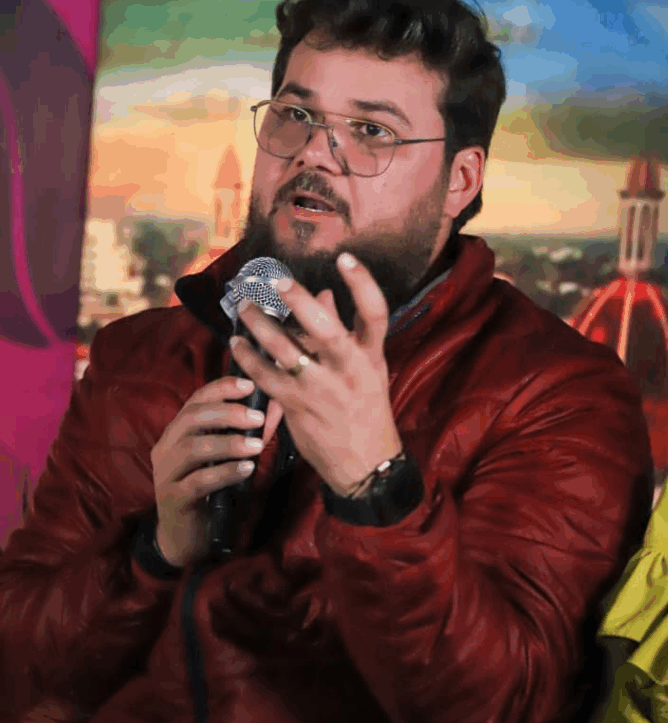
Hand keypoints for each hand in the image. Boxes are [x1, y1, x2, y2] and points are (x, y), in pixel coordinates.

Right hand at [150, 377, 283, 565]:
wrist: (185, 538)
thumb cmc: (209, 491)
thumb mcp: (225, 458)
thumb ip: (244, 433)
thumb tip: (274, 408)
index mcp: (177, 432)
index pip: (196, 400)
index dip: (221, 388)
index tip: (248, 384)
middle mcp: (166, 447)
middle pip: (192, 418)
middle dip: (227, 413)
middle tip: (257, 417)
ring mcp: (166, 474)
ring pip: (193, 448)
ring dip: (228, 443)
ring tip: (256, 446)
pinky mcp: (173, 499)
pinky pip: (198, 481)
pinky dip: (224, 473)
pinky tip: (246, 470)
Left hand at [228, 253, 401, 496]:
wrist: (366, 464)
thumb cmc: (366, 408)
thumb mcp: (366, 368)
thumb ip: (344, 330)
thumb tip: (325, 294)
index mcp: (371, 356)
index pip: (375, 313)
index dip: (362, 283)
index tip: (344, 258)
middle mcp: (349, 369)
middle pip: (326, 330)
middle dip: (299, 302)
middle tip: (276, 281)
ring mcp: (322, 389)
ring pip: (286, 351)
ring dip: (260, 325)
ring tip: (244, 306)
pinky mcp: (298, 407)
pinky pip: (266, 377)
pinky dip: (248, 358)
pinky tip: (236, 344)